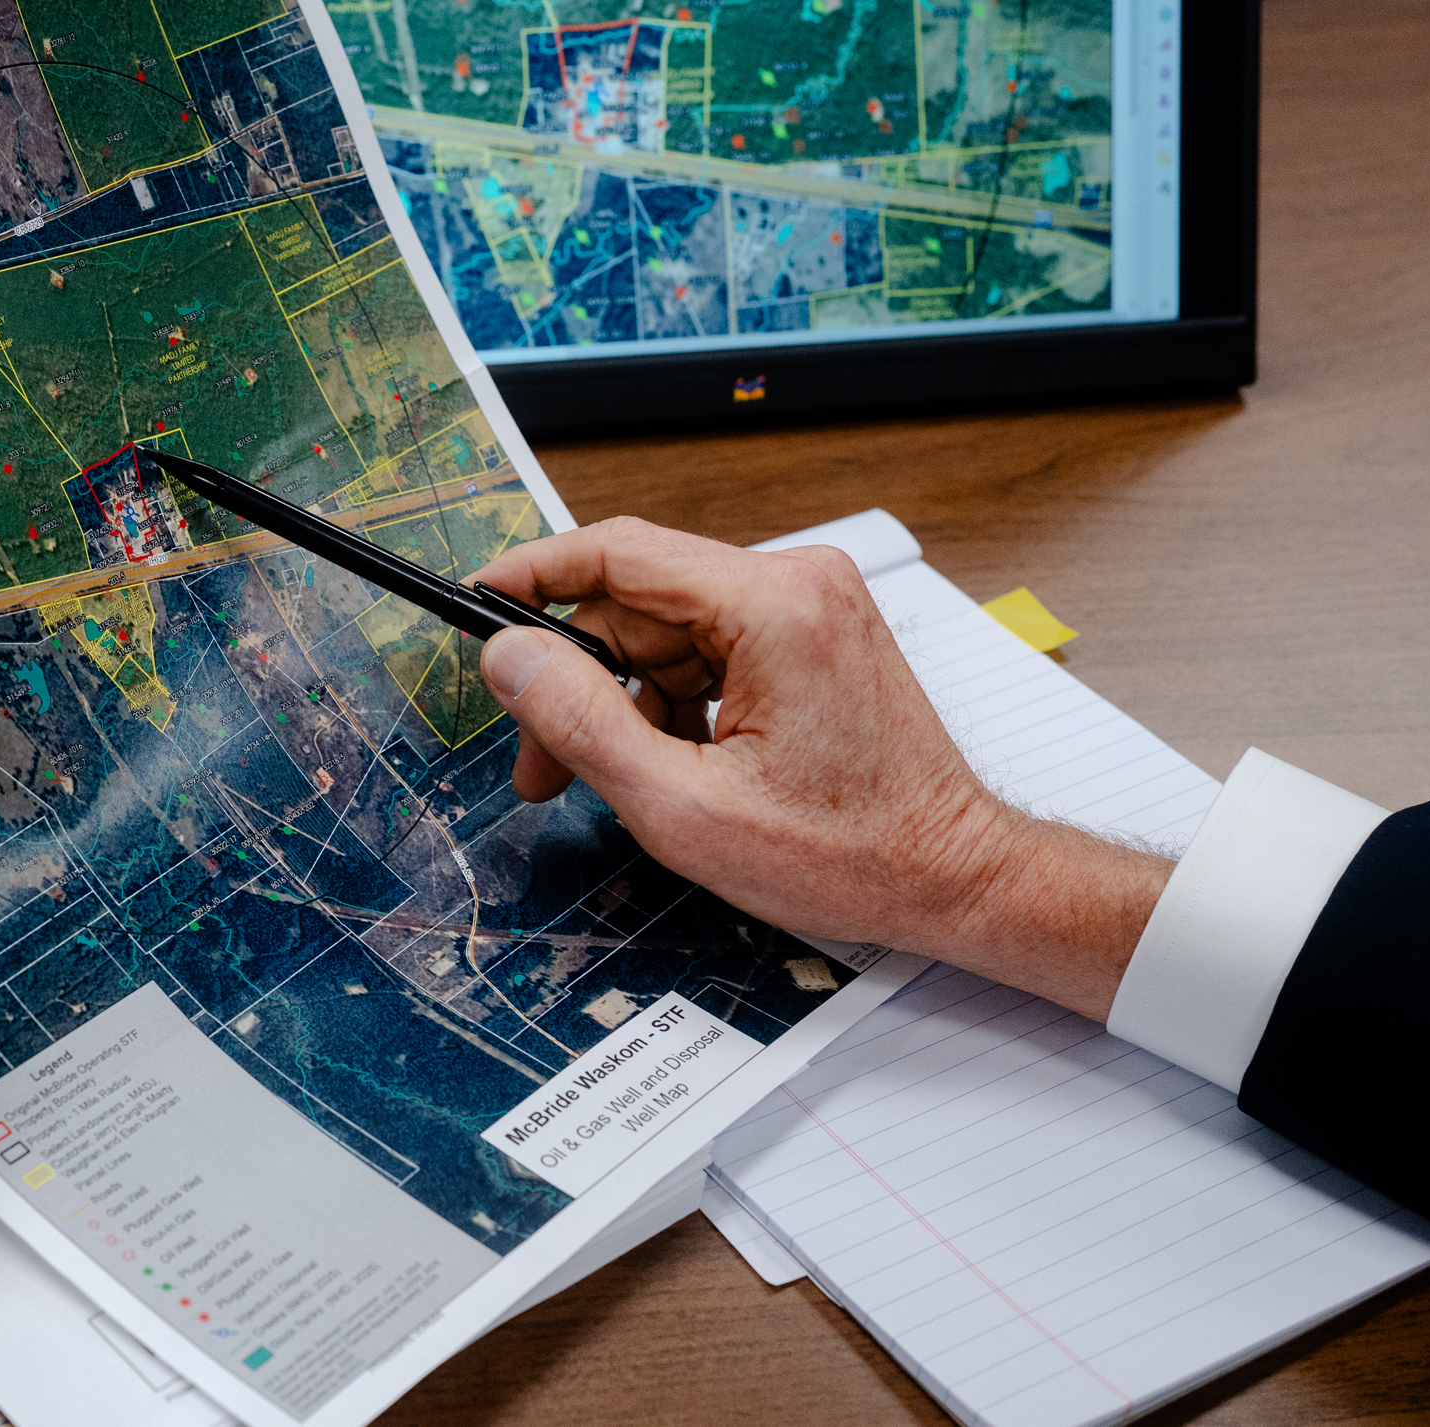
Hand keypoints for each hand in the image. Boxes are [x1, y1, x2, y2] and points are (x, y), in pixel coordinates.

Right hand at [472, 519, 1169, 1020]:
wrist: (955, 878)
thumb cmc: (851, 856)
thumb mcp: (684, 808)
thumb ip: (582, 723)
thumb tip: (507, 656)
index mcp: (774, 606)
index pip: (618, 552)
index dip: (531, 576)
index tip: (474, 604)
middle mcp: (797, 584)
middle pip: (636, 602)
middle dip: (576, 679)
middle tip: (537, 761)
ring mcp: (809, 606)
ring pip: (665, 631)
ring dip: (621, 701)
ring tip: (599, 781)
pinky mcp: (811, 635)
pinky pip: (707, 649)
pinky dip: (669, 703)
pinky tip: (665, 765)